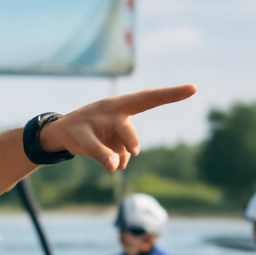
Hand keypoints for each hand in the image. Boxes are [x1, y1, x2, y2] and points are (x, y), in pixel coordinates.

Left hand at [40, 85, 197, 171]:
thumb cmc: (72, 131)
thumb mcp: (81, 142)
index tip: (193, 88)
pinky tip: (101, 156)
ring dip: (113, 156)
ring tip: (95, 149)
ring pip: (124, 151)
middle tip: (133, 151)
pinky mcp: (119, 144)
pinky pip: (120, 158)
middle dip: (130, 141)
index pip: (148, 99)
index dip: (172, 94)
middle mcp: (122, 116)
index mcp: (116, 107)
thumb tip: (116, 166)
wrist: (62, 134)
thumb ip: (100, 153)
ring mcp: (122, 131)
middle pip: (132, 131)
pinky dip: (112, 161)